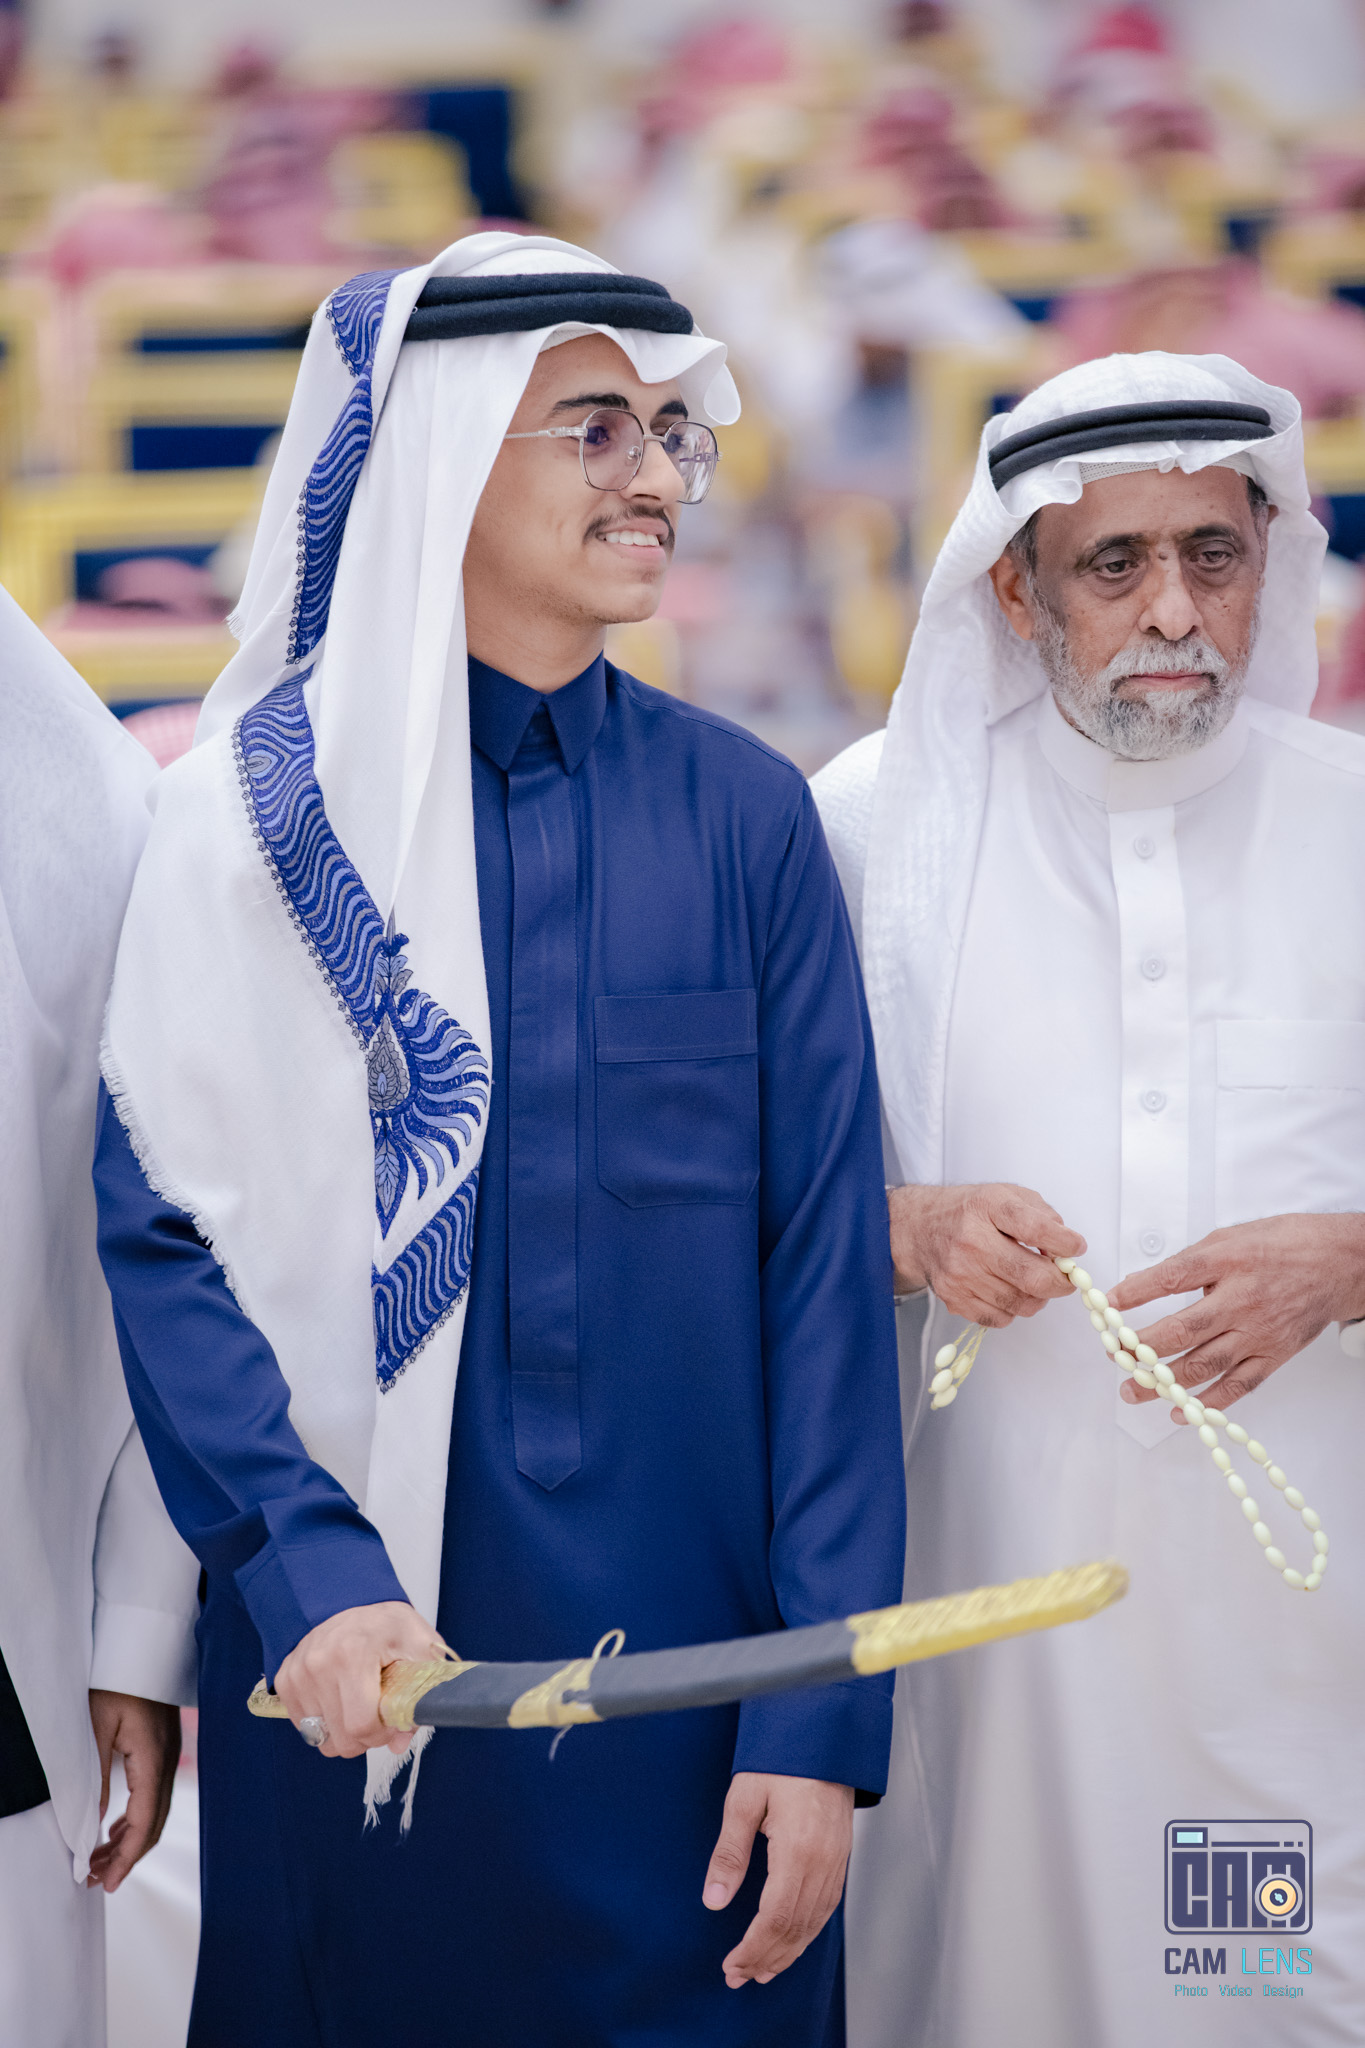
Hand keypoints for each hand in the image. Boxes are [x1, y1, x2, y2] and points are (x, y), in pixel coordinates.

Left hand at [87, 1690, 179, 1892]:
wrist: (142, 1648)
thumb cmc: (117, 1680)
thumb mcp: (96, 1727)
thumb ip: (96, 1777)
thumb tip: (93, 1824)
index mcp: (153, 1759)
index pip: (144, 1823)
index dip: (126, 1858)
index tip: (107, 1883)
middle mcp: (167, 1761)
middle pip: (154, 1824)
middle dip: (126, 1857)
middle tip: (95, 1880)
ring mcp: (168, 1755)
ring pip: (155, 1812)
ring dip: (129, 1840)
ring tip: (98, 1860)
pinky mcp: (162, 1749)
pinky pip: (154, 1795)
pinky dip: (136, 1819)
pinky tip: (116, 1830)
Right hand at [273, 1601, 446, 1759]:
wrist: (354, 1599)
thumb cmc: (389, 1626)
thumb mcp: (421, 1650)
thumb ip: (419, 1697)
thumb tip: (400, 1742)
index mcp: (354, 1652)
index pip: (361, 1725)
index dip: (381, 1734)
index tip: (391, 1721)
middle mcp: (319, 1662)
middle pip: (340, 1738)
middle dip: (364, 1738)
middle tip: (377, 1714)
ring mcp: (298, 1671)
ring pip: (320, 1736)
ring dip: (342, 1729)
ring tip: (357, 1701)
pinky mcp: (285, 1679)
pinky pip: (304, 1725)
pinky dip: (323, 1720)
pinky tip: (338, 1697)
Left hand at [702, 1772, 852, 1988]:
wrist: (823, 1733)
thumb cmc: (781, 1759)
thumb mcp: (744, 1799)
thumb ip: (729, 1853)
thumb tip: (714, 1901)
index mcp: (798, 1849)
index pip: (776, 1918)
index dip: (753, 1948)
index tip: (731, 1966)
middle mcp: (823, 1862)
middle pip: (796, 1928)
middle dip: (766, 1958)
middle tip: (738, 1976)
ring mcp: (837, 1861)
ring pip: (814, 1923)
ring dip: (787, 1952)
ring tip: (761, 1971)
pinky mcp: (841, 1856)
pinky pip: (826, 1907)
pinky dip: (807, 1932)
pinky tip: (791, 1940)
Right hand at [888, 1182, 1084, 1327]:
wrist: (921, 1229)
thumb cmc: (970, 1211)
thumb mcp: (1007, 1195)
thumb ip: (1043, 1216)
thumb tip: (1068, 1249)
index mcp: (987, 1208)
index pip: (1035, 1228)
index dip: (1065, 1243)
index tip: (1077, 1247)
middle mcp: (971, 1242)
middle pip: (1031, 1277)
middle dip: (1060, 1282)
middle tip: (1066, 1278)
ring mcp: (960, 1274)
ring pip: (1020, 1303)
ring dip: (1038, 1297)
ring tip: (1033, 1281)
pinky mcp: (954, 1299)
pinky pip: (1001, 1318)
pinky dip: (1014, 1308)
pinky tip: (1008, 1289)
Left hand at [1110, 1213, 1364, 1411]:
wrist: (1338, 1264)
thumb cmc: (1284, 1245)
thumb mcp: (1231, 1236)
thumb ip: (1190, 1261)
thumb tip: (1144, 1282)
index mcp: (1228, 1261)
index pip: (1172, 1278)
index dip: (1136, 1292)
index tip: (1108, 1304)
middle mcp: (1242, 1299)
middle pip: (1183, 1330)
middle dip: (1140, 1347)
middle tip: (1113, 1354)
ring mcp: (1258, 1332)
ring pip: (1204, 1364)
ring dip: (1163, 1382)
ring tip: (1132, 1390)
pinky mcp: (1274, 1355)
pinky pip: (1238, 1386)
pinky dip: (1208, 1403)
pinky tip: (1181, 1410)